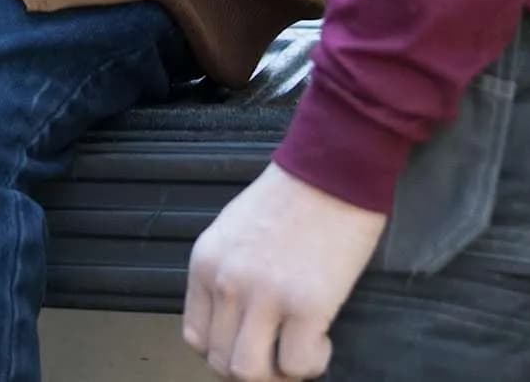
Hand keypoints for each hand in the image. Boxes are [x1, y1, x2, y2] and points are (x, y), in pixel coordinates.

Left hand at [181, 165, 388, 378]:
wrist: (333, 168)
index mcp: (205, 263)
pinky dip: (310, 363)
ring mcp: (265, 296)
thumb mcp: (235, 231)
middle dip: (253, 368)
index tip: (252, 343)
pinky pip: (296, 364)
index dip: (225, 349)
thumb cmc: (292, 195)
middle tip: (279, 354)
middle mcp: (226, 283)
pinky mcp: (307, 305)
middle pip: (221, 362)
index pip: (196, 337)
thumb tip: (237, 318)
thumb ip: (227, 273)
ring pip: (250, 373)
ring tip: (298, 352)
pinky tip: (322, 340)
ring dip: (276, 374)